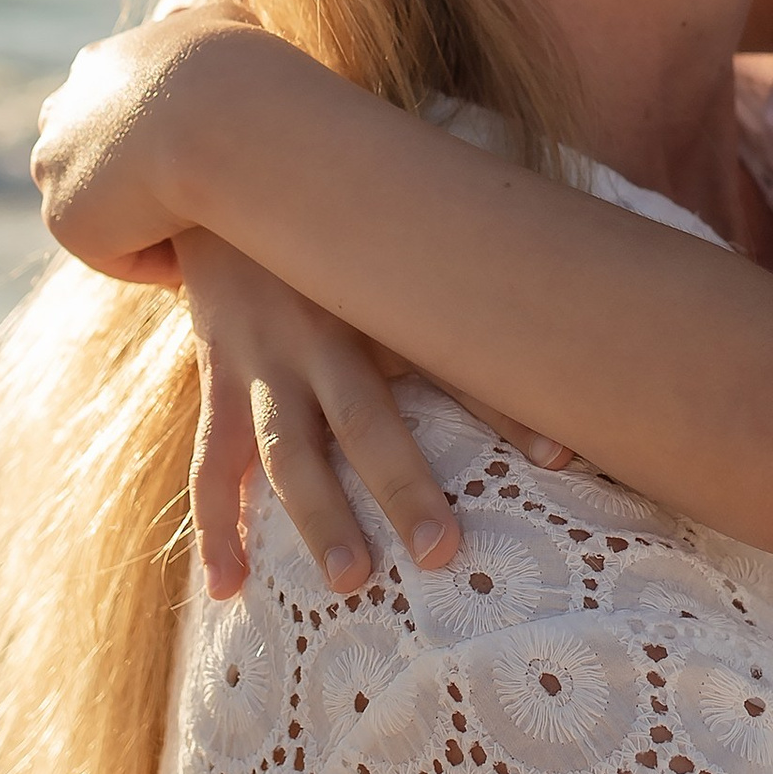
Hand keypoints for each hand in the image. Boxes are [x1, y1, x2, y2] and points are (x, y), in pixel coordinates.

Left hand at [31, 11, 250, 282]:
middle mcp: (62, 112)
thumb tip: (206, 24)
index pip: (111, 102)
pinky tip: (193, 256)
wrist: (212, 118)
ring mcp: (56, 165)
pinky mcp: (64, 218)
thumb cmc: (233, 70)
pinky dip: (152, 256)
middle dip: (130, 175)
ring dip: (140, 219)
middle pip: (88, 152)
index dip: (152, 130)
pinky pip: (114, 250)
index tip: (199, 151)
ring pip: (98, 204)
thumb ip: (206, 25)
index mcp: (96, 66)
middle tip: (191, 198)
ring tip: (196, 235)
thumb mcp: (223, 22)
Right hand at [179, 226, 577, 601]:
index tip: (558, 458)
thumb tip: (562, 414)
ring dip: (317, 515)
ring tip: (348, 580)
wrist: (228, 186)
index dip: (506, 407)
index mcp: (379, 306)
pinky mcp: (218, 381)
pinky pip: (211, 462)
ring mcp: (262, 363)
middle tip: (441, 551)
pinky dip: (217, 525)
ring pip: (286, 449)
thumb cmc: (340, 243)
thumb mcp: (398, 267)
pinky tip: (227, 587)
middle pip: (366, 419)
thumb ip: (469, 326)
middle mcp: (322, 338)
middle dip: (403, 483)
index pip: (454, 361)